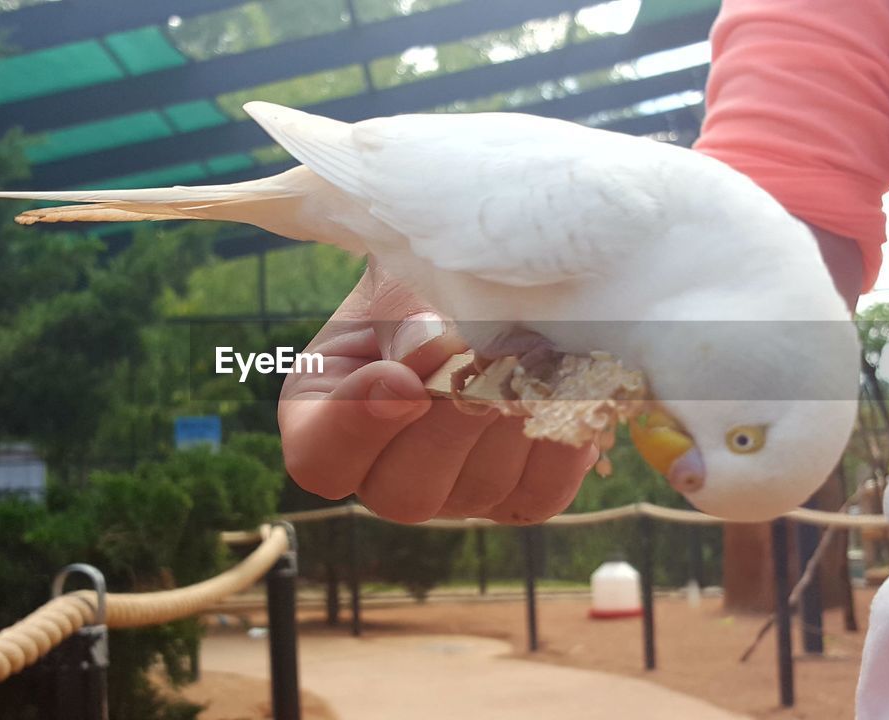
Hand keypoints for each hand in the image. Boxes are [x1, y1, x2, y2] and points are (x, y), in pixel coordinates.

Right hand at [278, 263, 596, 523]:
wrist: (482, 286)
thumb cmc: (417, 284)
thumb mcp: (393, 288)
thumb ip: (399, 323)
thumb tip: (426, 346)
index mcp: (321, 421)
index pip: (317, 459)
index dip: (355, 427)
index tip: (399, 377)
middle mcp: (381, 474)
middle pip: (401, 491)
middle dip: (447, 423)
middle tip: (483, 357)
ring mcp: (451, 494)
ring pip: (477, 490)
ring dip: (509, 421)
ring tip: (534, 353)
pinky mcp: (515, 495)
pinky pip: (539, 491)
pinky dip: (559, 443)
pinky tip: (571, 390)